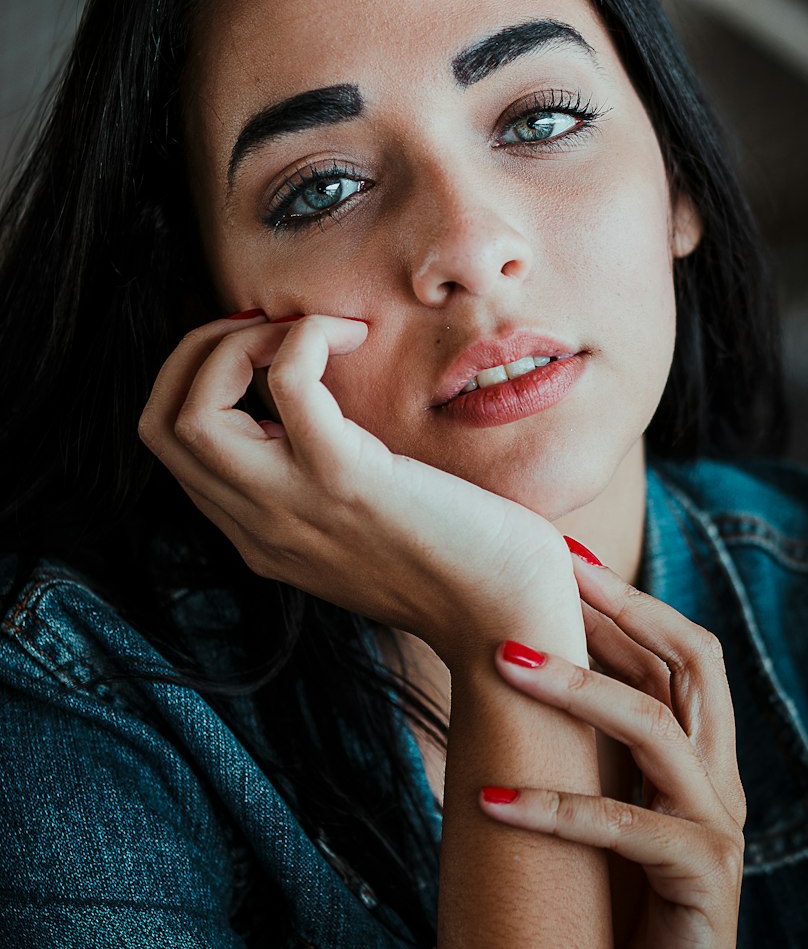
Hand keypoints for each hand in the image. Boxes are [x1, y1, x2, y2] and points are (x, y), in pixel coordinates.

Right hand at [138, 312, 579, 666]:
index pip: (173, 451)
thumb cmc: (462, 563)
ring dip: (234, 344)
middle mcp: (260, 528)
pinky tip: (352, 336)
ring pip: (191, 411)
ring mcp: (295, 505)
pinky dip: (305, 336)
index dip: (197, 382)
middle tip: (266, 331)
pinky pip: (287, 381)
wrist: (507, 617)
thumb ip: (321, 490)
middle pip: (160, 426)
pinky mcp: (347, 478)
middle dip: (196, 353)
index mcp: (260, 537)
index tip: (258, 353)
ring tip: (301, 332)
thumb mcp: (364, 530)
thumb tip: (321, 414)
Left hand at [478, 547, 747, 948]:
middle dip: (620, 606)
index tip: (559, 548)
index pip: (676, 651)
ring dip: (580, 685)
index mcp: (698, 761)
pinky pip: (628, 828)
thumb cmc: (612, 928)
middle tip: (548, 566)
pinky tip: (487, 799)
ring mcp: (717, 832)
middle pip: (691, 662)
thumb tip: (513, 678)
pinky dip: (556, 808)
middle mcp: (719, 784)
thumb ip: (587, 758)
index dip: (624, 596)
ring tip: (502, 659)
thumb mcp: (598, 823)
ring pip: (659, 728)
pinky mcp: (702, 886)